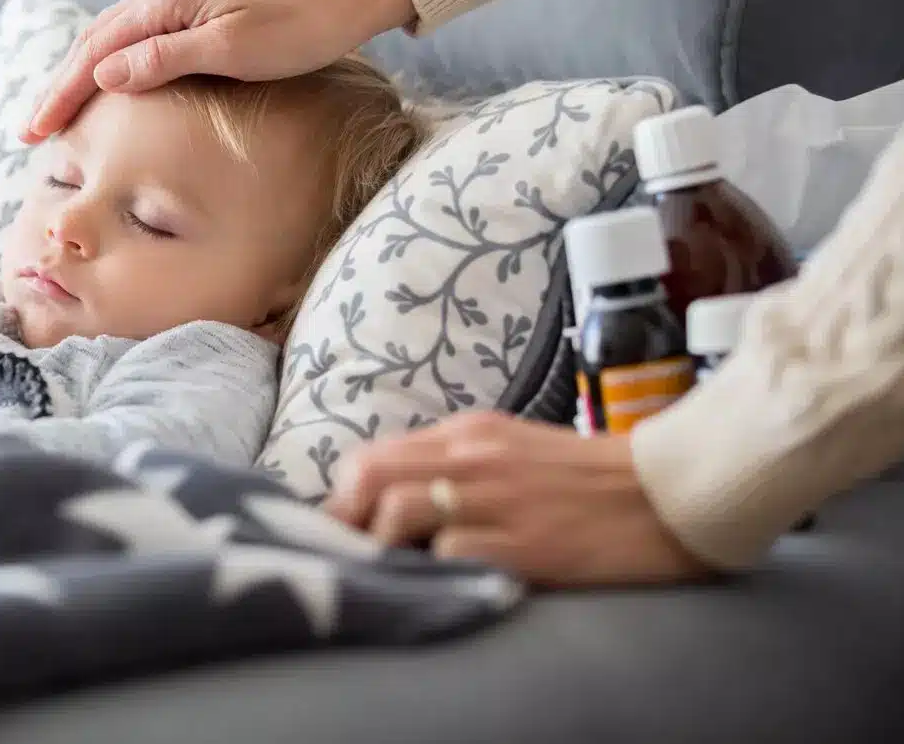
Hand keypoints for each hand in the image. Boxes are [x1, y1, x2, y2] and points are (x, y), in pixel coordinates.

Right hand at [21, 0, 414, 142]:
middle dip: (61, 84)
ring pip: (117, 34)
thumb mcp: (234, 49)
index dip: (62, 94)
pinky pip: (142, 29)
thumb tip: (103, 74)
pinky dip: (115, 57)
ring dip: (84, 71)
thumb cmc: (303, 24)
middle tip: (31, 129)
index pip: (97, 52)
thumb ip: (165, 60)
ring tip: (60, 108)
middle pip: (97, 40)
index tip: (33, 131)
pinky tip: (112, 76)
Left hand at [323, 412, 710, 586]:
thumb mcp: (515, 450)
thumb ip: (457, 465)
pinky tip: (443, 582)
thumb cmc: (592, 479)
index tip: (346, 530)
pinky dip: (433, 570)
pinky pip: (449, 554)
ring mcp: (496, 498)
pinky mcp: (524, 542)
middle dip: (345, 519)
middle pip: (368, 475)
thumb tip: (397, 498)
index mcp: (468, 433)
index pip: (373, 455)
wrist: (671, 493)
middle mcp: (472, 456)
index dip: (347, 498)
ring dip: (382, 545)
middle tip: (351, 554)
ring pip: (397, 511)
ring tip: (392, 571)